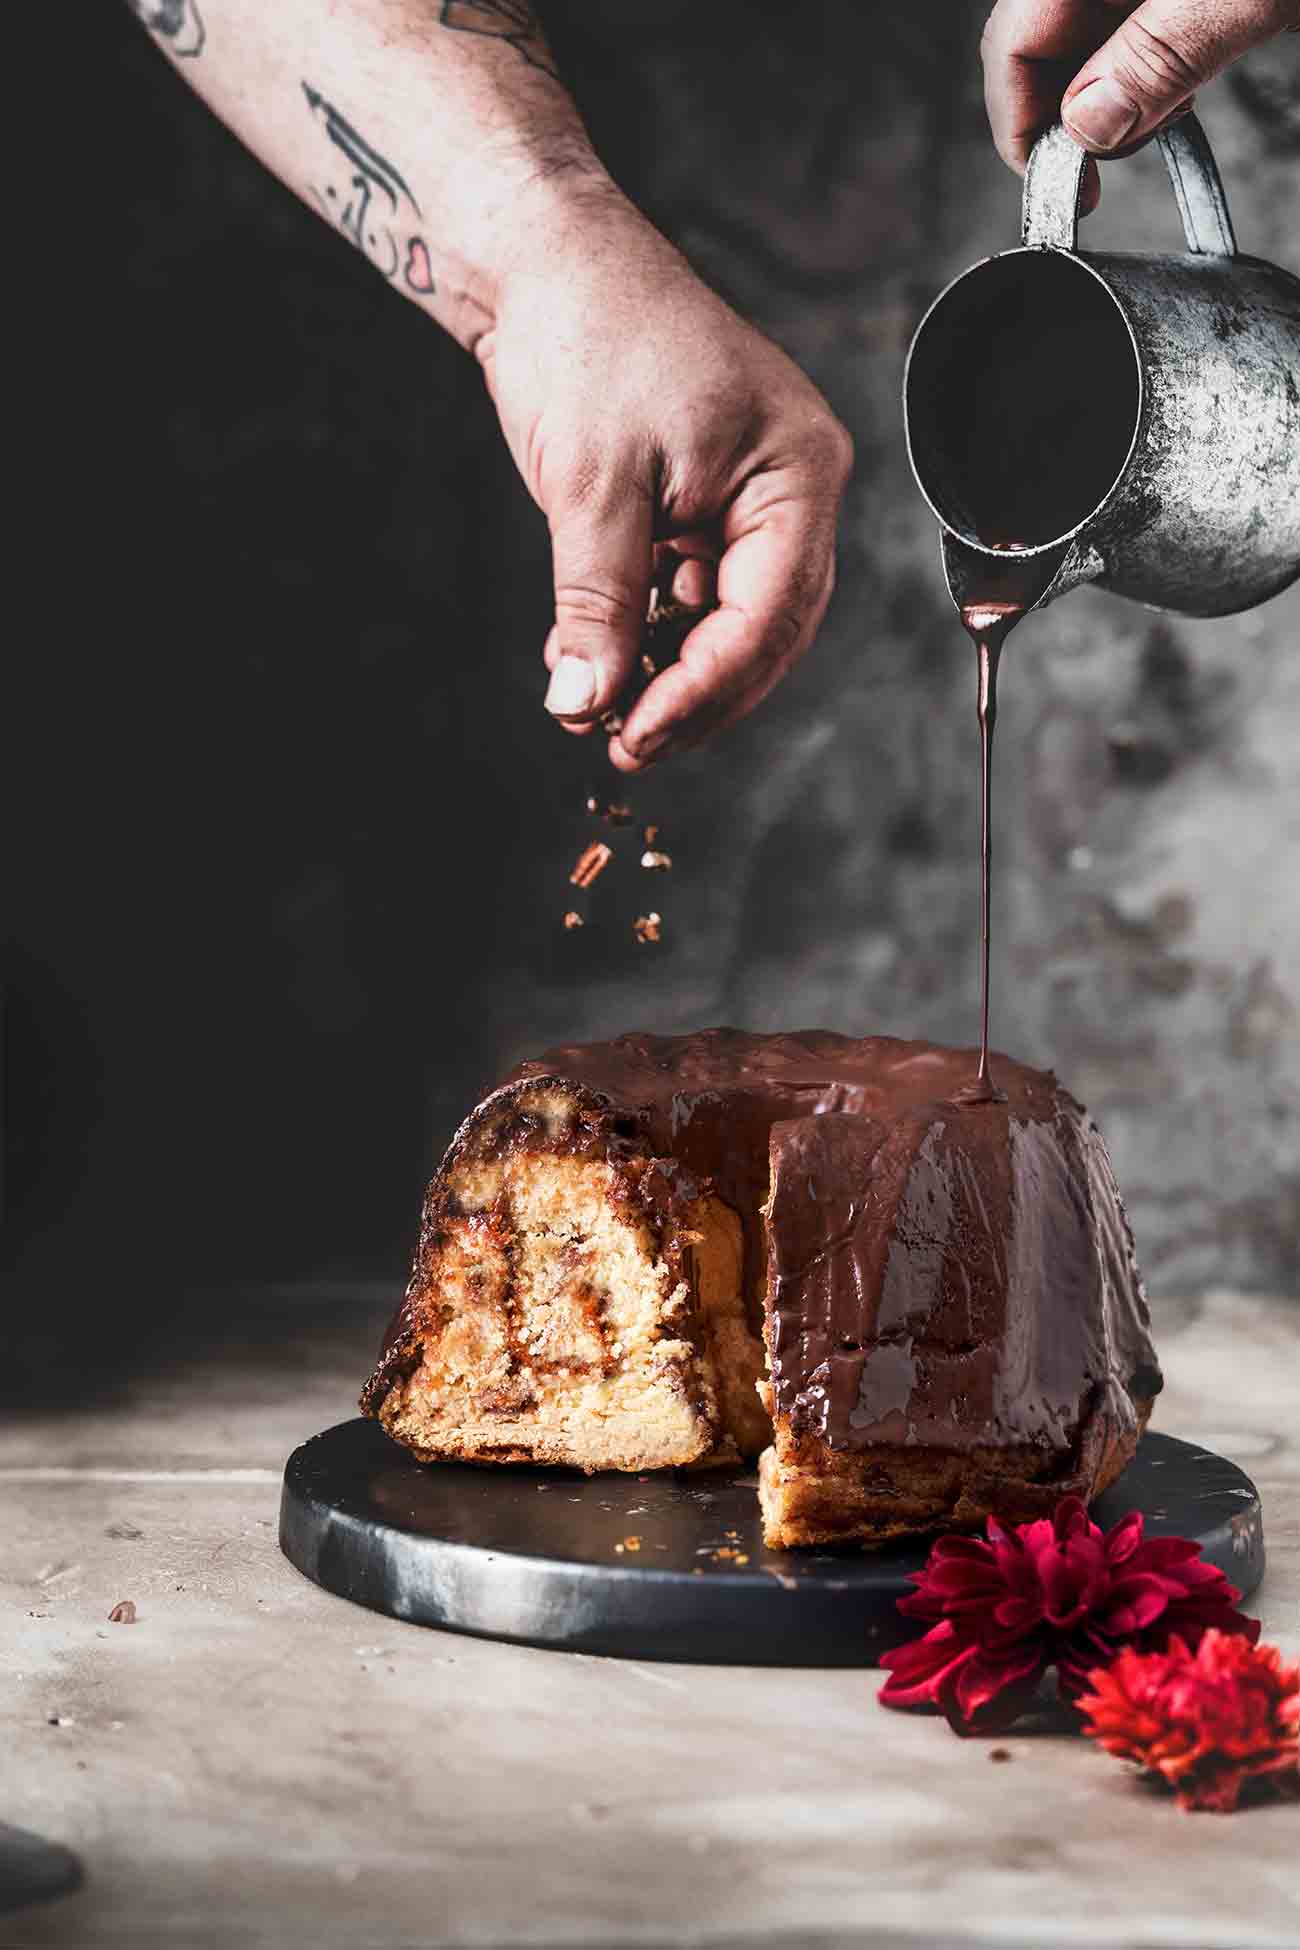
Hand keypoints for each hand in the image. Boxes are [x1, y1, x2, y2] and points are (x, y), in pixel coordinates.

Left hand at [477, 184, 852, 772]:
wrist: (545, 259)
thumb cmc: (587, 337)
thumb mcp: (591, 486)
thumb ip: (597, 604)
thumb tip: (585, 703)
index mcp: (798, 473)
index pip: (771, 617)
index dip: (704, 691)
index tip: (634, 738)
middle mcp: (792, 489)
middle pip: (765, 633)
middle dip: (694, 696)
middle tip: (622, 746)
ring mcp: (752, 496)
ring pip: (729, 621)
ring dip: (670, 673)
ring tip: (601, 711)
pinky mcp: (706, 502)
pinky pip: (695, 591)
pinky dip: (651, 632)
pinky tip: (600, 659)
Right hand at [983, 0, 1299, 183]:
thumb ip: (1161, 56)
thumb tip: (1090, 125)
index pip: (1012, 39)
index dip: (1020, 122)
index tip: (1057, 183)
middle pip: (1039, 36)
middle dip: (1062, 110)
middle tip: (1112, 159)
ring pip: (1082, 32)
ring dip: (1105, 89)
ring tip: (1161, 114)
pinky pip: (1125, 17)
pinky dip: (1138, 58)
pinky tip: (1177, 78)